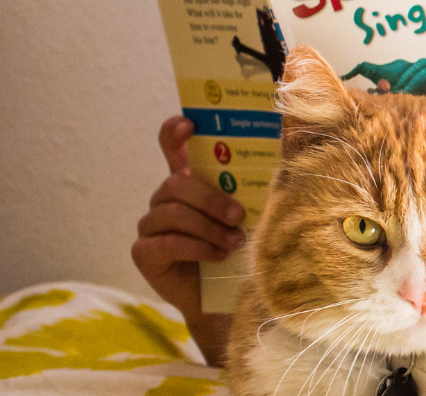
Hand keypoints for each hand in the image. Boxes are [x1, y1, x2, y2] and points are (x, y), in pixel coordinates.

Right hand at [133, 116, 246, 319]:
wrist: (223, 300)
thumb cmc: (239, 252)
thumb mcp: (249, 217)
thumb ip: (251, 191)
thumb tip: (281, 158)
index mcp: (189, 184)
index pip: (173, 148)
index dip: (175, 133)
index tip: (189, 125)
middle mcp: (165, 200)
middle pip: (176, 183)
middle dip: (211, 198)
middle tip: (239, 216)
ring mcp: (150, 226)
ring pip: (172, 212)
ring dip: (208, 227)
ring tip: (235, 242)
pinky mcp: (143, 253)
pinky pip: (166, 242)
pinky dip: (197, 248)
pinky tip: (217, 256)